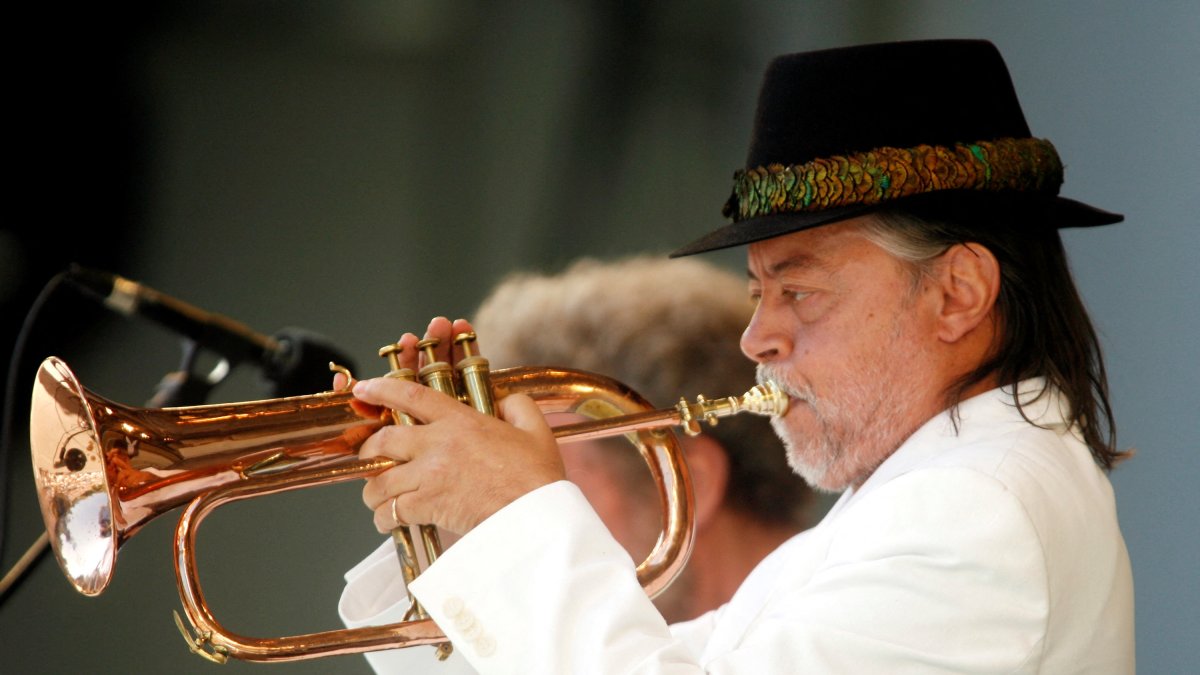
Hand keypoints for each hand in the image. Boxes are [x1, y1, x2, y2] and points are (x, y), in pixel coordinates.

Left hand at [356, 317, 564, 534]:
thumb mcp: (535, 430)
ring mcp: (430, 475)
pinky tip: (389, 521)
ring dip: (374, 491)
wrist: (535, 515)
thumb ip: (518, 406)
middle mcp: (438, 443)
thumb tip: (505, 401)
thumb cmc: (537, 477)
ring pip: (380, 480)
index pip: (411, 396)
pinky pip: (391, 510)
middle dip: (369, 450)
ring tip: (379, 498)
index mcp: (461, 421)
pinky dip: (384, 518)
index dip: (382, 389)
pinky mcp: (428, 505)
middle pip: (384, 440)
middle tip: (370, 457)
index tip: (364, 389)